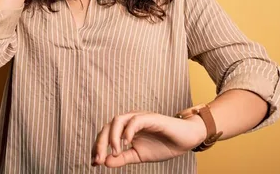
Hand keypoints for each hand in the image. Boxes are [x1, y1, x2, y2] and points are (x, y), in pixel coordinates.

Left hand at [91, 110, 205, 167]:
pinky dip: (128, 130)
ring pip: (118, 120)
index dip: (97, 147)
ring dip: (113, 136)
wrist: (185, 141)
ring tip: (116, 152)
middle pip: (108, 126)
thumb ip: (122, 158)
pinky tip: (127, 143)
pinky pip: (136, 120)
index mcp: (125, 129)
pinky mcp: (151, 118)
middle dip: (100, 143)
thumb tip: (104, 162)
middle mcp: (130, 120)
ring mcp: (140, 118)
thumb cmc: (163, 145)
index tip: (93, 162)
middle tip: (98, 159)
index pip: (105, 134)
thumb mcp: (139, 156)